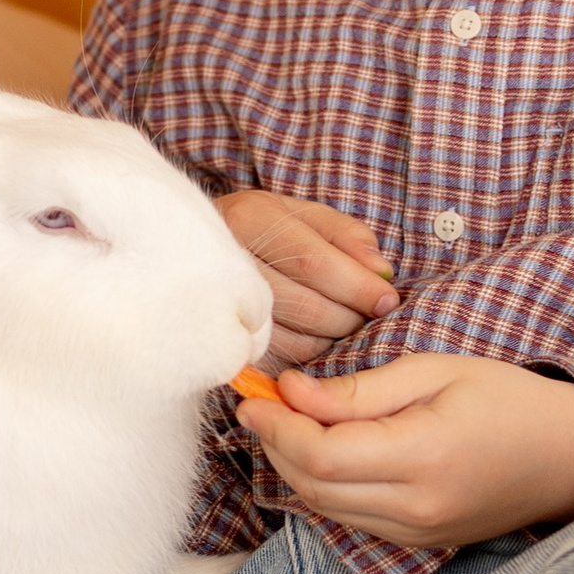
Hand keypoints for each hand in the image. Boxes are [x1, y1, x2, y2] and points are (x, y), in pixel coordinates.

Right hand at [215, 191, 398, 368]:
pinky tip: (315, 335)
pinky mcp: (221, 342)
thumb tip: (381, 271)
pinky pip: (280, 358)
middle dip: (350, 317)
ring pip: (296, 339)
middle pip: (307, 305)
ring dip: (333, 338)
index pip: (313, 262)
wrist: (185, 250)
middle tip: (368, 316)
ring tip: (343, 322)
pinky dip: (309, 352)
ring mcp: (218, 306)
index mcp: (248, 217)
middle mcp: (226, 260)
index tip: (388, 300)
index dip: (357, 286)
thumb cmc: (259, 231)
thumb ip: (345, 235)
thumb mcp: (300, 214)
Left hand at [238, 354, 573, 551]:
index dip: (277, 426)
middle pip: (313, 485)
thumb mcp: (435, 371)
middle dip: (275, 444)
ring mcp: (417, 532)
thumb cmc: (507, 399)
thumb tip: (292, 393)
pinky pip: (350, 518)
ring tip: (286, 422)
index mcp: (423, 456)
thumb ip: (359, 390)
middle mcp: (415, 507)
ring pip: (324, 507)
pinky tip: (322, 451)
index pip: (321, 454)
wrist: (569, 456)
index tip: (256, 394)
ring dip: (295, 466)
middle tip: (262, 403)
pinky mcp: (418, 542)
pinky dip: (324, 486)